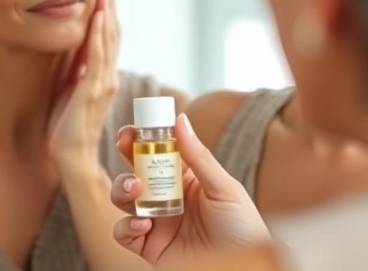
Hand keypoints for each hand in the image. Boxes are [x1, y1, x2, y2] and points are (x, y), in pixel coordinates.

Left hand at [48, 0, 119, 165]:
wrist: (71, 156)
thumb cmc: (70, 127)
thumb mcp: (74, 90)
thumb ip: (80, 71)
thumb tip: (79, 52)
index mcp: (104, 75)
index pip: (110, 37)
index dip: (109, 11)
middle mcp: (108, 76)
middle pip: (113, 32)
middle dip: (111, 3)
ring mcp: (103, 82)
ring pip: (109, 40)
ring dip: (107, 11)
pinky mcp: (92, 90)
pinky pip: (96, 57)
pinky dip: (98, 35)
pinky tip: (97, 16)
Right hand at [108, 113, 269, 267]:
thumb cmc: (245, 231)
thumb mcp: (226, 190)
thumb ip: (199, 157)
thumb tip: (180, 119)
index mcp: (188, 180)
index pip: (160, 152)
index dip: (142, 138)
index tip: (133, 128)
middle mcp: (168, 198)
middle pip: (136, 170)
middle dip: (126, 155)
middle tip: (125, 145)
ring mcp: (157, 222)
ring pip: (123, 198)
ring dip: (122, 187)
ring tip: (136, 189)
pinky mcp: (148, 247)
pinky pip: (123, 233)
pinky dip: (126, 226)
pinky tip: (144, 225)